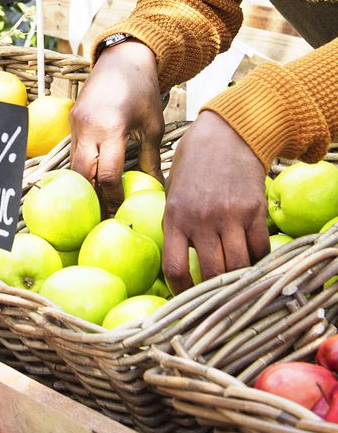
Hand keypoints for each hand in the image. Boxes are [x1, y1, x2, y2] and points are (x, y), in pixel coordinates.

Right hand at [70, 40, 163, 209]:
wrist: (122, 59)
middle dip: (92, 197)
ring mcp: (75, 124)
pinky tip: (94, 178)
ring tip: (99, 202)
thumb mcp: (153, 126)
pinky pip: (74, 151)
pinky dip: (82, 167)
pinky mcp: (71, 120)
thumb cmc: (143, 91)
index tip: (122, 212)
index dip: (113, 197)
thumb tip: (157, 192)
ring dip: (85, 184)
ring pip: (73, 165)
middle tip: (105, 215)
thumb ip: (151, 160)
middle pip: (82, 175)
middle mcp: (87, 127)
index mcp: (111, 128)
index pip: (106, 175)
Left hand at [162, 111, 268, 293]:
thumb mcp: (172, 191)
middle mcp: (201, 219)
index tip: (185, 296)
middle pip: (211, 274)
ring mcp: (230, 216)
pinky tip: (251, 260)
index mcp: (175, 215)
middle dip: (213, 292)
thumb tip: (177, 258)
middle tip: (214, 298)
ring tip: (234, 283)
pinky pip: (260, 250)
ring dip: (237, 280)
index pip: (174, 266)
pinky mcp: (255, 212)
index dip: (180, 290)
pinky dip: (258, 260)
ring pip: (238, 267)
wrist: (226, 135)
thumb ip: (175, 223)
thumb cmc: (193, 163)